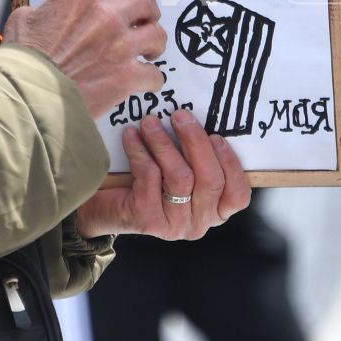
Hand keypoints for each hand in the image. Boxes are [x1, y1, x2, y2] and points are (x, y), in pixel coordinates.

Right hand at [5, 0, 165, 117]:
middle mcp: (106, 14)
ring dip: (154, 45)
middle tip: (144, 25)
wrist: (26, 92)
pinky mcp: (126, 76)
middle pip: (146, 2)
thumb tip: (45, 15)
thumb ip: (43, 11)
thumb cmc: (23, 60)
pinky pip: (155, 74)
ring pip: (157, 35)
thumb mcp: (24, 19)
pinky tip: (145, 82)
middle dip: (147, 14)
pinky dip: (152, 80)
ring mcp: (120, 45)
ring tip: (148, 54)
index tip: (127, 3)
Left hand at [76, 109, 252, 239]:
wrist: (103, 206)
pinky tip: (131, 135)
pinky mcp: (148, 219)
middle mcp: (198, 224)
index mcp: (214, 213)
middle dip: (196, 141)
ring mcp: (174, 225)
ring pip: (180, 177)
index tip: (216, 136)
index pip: (237, 195)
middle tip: (180, 115)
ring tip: (150, 121)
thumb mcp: (181, 171)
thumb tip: (201, 120)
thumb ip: (197, 158)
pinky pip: (150, 176)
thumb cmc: (148, 182)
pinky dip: (140, 150)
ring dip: (164, 142)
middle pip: (210, 180)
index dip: (230, 164)